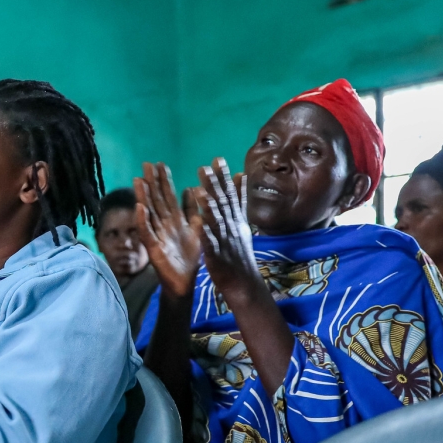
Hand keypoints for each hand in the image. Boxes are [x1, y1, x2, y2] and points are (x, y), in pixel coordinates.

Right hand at [134, 162, 203, 298]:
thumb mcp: (195, 229)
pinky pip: (147, 233)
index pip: (167, 196)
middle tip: (146, 164)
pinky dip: (143, 221)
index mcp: (174, 220)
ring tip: (139, 180)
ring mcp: (156, 236)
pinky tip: (140, 208)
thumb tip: (191, 189)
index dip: (163, 181)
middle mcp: (163, 225)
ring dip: (143, 197)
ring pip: (149, 213)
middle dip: (152, 183)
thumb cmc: (189, 257)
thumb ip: (192, 210)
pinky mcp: (153, 249)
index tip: (159, 164)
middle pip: (156, 200)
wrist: (184, 282)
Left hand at [195, 158, 261, 305]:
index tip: (217, 159)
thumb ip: (239, 201)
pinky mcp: (218, 255)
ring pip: (217, 221)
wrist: (243, 283)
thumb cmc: (239, 253)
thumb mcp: (242, 224)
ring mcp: (225, 240)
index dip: (224, 177)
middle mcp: (232, 227)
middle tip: (205, 167)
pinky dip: (206, 231)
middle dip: (214, 186)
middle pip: (223, 204)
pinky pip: (211, 241)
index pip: (230, 194)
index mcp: (235, 220)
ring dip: (209, 205)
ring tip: (200, 190)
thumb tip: (240, 176)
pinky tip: (198, 221)